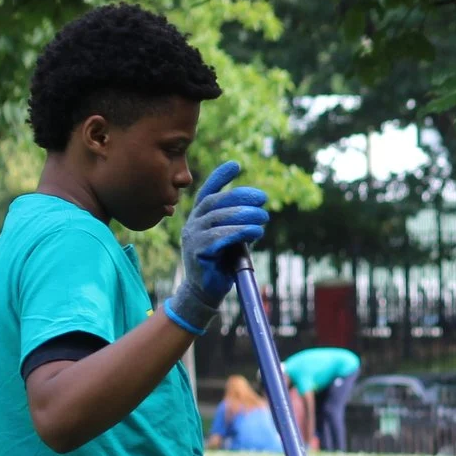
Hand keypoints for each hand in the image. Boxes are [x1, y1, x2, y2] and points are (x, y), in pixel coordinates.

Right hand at [164, 161, 268, 335]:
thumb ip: (241, 223)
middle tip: (263, 198)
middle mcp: (193, 223)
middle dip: (240, 196)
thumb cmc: (222, 263)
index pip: (207, 192)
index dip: (220, 177)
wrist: (207, 291)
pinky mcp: (197, 252)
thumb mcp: (233, 239)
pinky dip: (239, 232)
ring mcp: (192, 237)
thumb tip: (260, 208)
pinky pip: (218, 237)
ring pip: (218, 218)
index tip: (235, 164)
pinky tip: (255, 232)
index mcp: (201, 217)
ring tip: (263, 217)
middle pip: (215, 202)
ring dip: (244, 215)